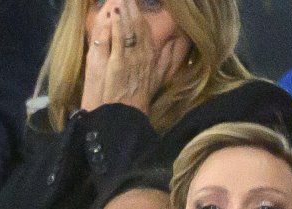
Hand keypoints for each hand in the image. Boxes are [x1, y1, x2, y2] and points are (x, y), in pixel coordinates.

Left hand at [80, 0, 186, 114]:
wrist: (127, 114)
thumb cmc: (139, 97)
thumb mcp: (159, 77)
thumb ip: (167, 59)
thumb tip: (176, 43)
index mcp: (151, 57)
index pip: (145, 31)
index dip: (140, 14)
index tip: (135, 2)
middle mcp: (143, 55)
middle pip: (137, 26)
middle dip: (132, 7)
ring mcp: (130, 59)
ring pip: (128, 30)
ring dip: (125, 12)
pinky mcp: (118, 64)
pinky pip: (118, 41)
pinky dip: (117, 26)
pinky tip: (114, 13)